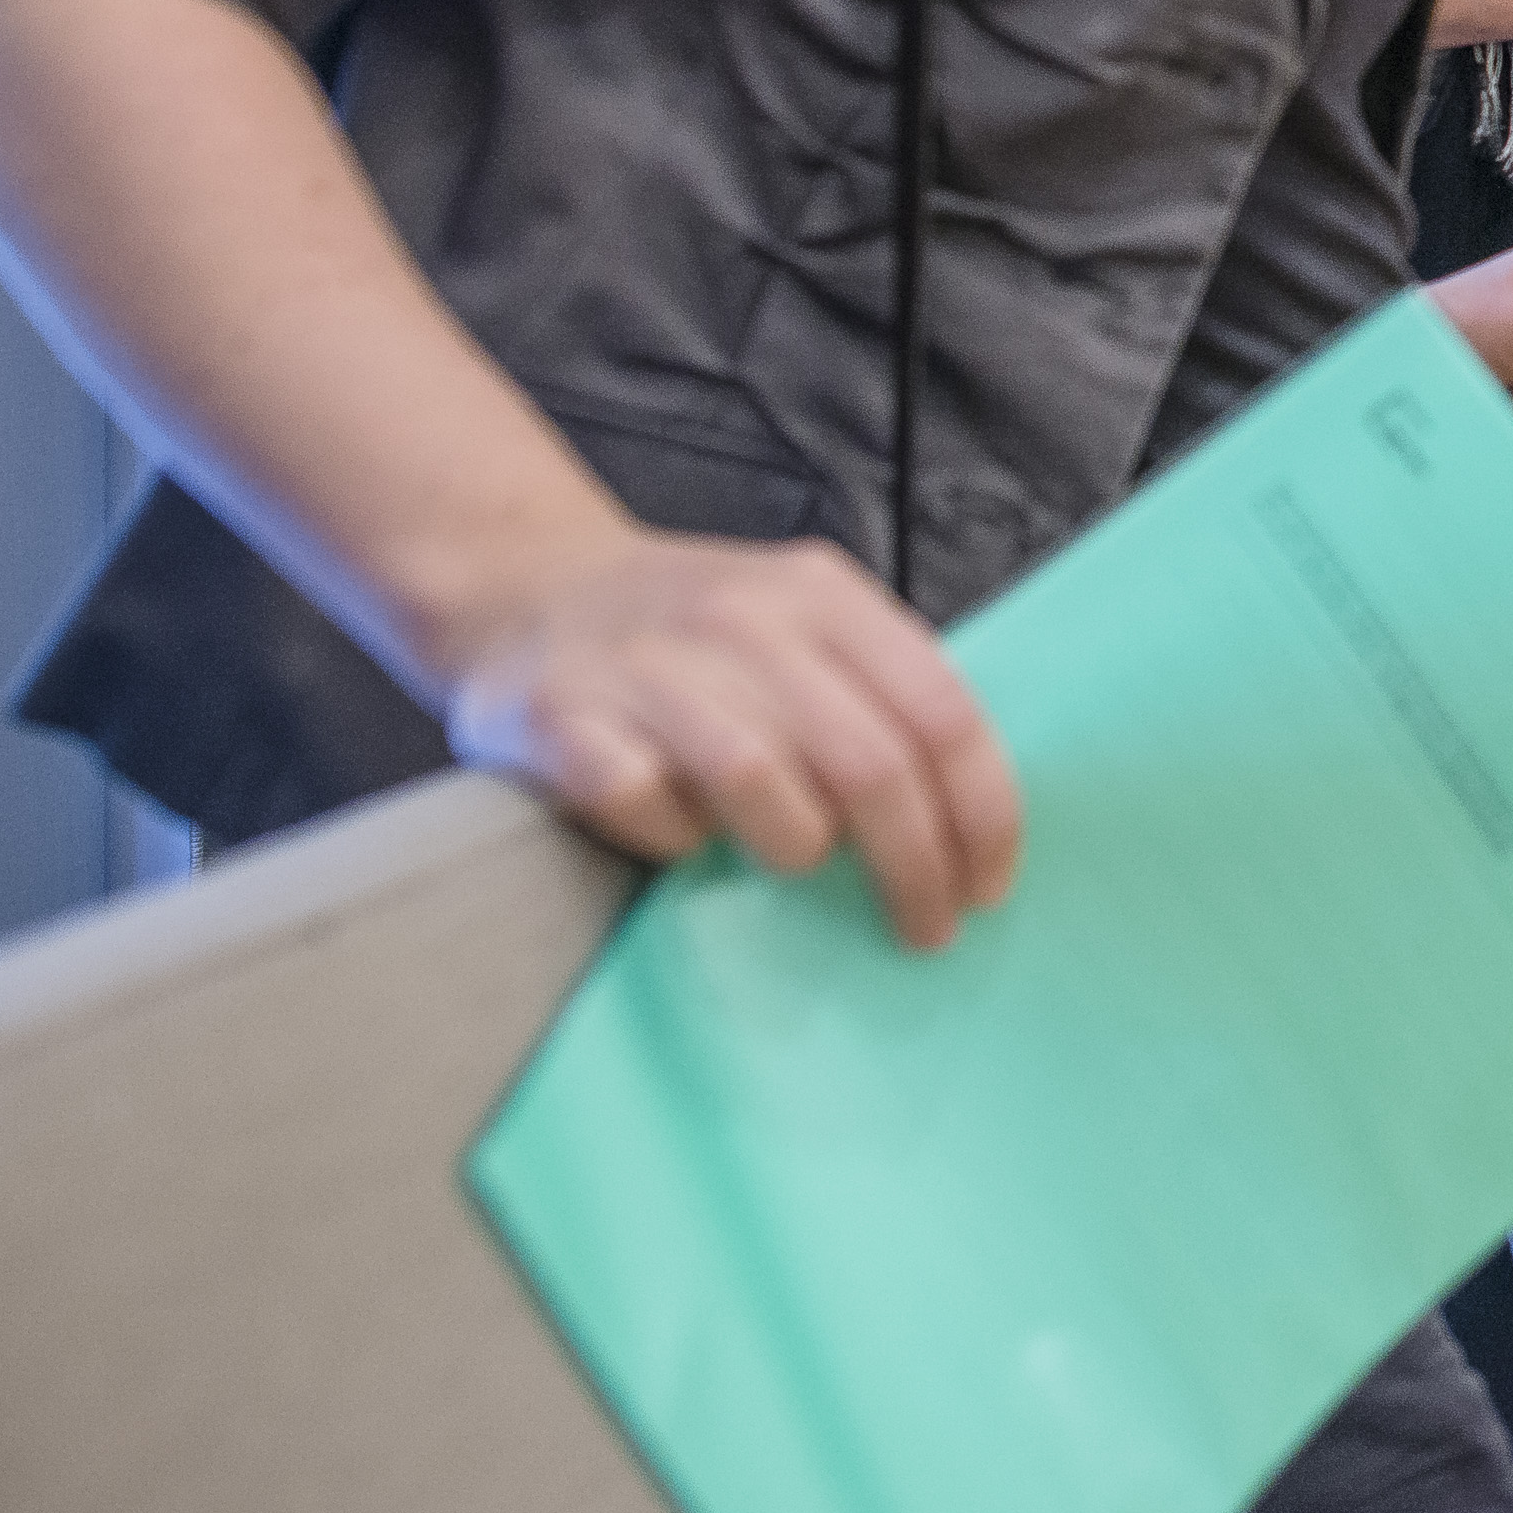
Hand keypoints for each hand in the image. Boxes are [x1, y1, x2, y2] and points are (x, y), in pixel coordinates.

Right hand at [439, 526, 1022, 948]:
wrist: (525, 585)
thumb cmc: (693, 632)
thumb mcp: (802, 623)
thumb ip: (879, 692)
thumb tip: (969, 819)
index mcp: (820, 594)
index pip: (940, 711)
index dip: (981, 811)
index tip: (987, 885)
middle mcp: (741, 617)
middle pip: (868, 763)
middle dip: (914, 865)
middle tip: (926, 928)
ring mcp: (647, 664)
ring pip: (763, 782)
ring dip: (795, 846)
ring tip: (792, 861)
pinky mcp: (562, 718)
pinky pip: (645, 805)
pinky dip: (675, 840)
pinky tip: (679, 835)